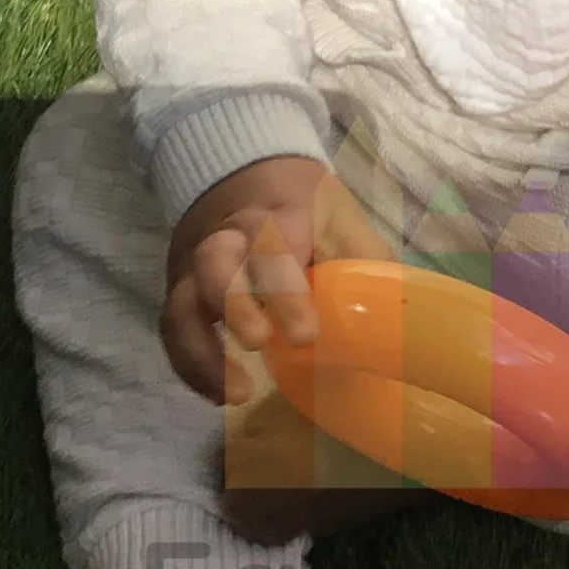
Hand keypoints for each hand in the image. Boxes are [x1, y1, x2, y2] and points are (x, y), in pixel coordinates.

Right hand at [161, 156, 385, 401]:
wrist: (246, 175)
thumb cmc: (307, 210)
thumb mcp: (345, 224)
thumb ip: (365, 266)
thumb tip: (395, 328)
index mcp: (278, 216)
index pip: (273, 246)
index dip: (284, 291)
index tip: (305, 335)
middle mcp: (228, 235)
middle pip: (215, 262)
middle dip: (234, 307)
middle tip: (260, 345)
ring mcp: (196, 261)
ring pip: (182, 298)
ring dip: (203, 350)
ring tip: (235, 393)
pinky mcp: (181, 287)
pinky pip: (173, 327)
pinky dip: (190, 364)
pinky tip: (218, 393)